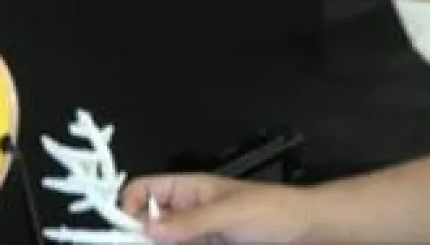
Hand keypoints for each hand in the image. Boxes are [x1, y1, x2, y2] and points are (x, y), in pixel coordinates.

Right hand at [120, 173, 313, 243]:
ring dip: (157, 244)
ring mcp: (197, 233)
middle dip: (139, 236)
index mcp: (189, 189)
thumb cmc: (272, 210)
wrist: (305, 230)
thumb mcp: (228, 213)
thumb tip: (148, 228)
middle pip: (147, 222)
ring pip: (163, 241)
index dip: (128, 207)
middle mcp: (188, 210)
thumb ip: (188, 222)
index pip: (144, 191)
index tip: (124, 231)